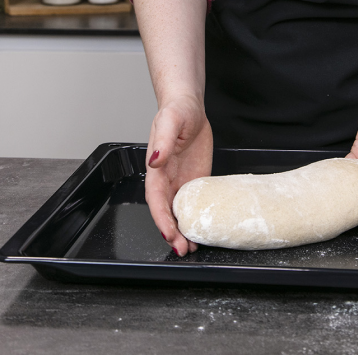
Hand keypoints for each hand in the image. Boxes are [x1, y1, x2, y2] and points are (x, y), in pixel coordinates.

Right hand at [144, 94, 212, 256]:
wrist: (190, 107)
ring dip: (183, 231)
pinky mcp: (196, 181)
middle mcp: (167, 180)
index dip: (161, 218)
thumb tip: (155, 160)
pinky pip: (194, 204)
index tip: (169, 233)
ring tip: (192, 249)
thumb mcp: (170, 122)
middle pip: (166, 212)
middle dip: (172, 233)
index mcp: (156, 169)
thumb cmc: (176, 111)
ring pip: (178, 213)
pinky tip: (203, 231)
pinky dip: (196, 219)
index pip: (156, 200)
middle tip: (184, 249)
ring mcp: (181, 182)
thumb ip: (162, 141)